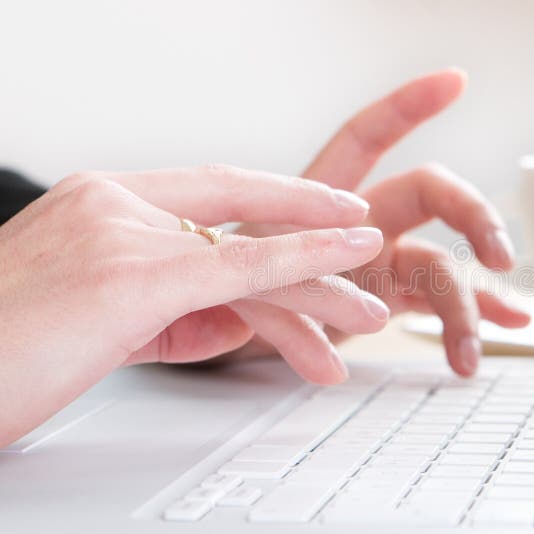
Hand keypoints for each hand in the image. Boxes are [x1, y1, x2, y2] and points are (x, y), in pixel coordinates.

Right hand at [0, 166, 385, 446]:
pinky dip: (303, 262)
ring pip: (251, 246)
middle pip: (241, 211)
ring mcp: (121, 232)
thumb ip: (173, 318)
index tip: (323, 210)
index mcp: (98, 204)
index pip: (209, 190)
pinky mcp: (133, 275)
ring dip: (321, 275)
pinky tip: (350, 262)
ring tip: (373, 302)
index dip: (273, 197)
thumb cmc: (3, 357)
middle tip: (366, 244)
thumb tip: (237, 326)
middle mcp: (111, 203)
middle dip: (313, 227)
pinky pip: (241, 264)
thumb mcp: (100, 327)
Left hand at [239, 69, 529, 375]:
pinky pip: (438, 303)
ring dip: (465, 307)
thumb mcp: (240, 289)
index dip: (407, 107)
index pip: (367, 139)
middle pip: (431, 195)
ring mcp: (380, 261)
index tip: (454, 81)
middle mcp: (360, 221)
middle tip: (498, 254)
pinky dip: (470, 318)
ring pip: (442, 266)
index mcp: (320, 198)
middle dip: (472, 216)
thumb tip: (326, 360)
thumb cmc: (228, 290)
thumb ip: (276, 310)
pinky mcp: (390, 298)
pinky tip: (508, 322)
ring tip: (468, 355)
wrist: (230, 329)